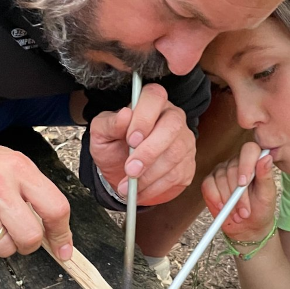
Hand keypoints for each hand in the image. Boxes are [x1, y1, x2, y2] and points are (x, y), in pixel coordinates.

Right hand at [0, 122, 73, 260]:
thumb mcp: (4, 162)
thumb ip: (30, 190)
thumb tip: (54, 229)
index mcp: (17, 167)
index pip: (55, 208)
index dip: (62, 235)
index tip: (63, 249)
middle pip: (30, 237)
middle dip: (27, 244)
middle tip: (17, 235)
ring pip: (4, 249)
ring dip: (0, 244)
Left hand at [89, 84, 194, 205]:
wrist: (121, 173)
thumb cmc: (113, 147)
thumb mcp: (102, 134)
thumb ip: (109, 123)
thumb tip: (124, 115)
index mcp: (151, 103)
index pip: (155, 97)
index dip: (145, 117)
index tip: (131, 139)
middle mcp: (172, 118)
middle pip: (172, 126)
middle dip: (149, 152)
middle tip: (130, 169)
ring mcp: (184, 141)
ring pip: (175, 154)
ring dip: (149, 174)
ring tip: (128, 186)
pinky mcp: (187, 164)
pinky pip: (177, 175)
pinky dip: (155, 187)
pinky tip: (140, 191)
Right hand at [202, 142, 275, 241]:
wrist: (249, 226)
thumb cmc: (261, 208)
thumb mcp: (267, 194)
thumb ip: (266, 175)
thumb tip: (266, 157)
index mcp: (254, 161)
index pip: (249, 150)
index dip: (246, 164)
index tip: (244, 183)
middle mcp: (236, 162)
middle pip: (233, 168)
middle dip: (238, 194)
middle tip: (245, 212)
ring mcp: (221, 171)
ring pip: (220, 179)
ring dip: (228, 201)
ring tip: (237, 215)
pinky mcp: (209, 182)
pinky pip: (207, 186)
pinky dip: (214, 199)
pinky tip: (222, 208)